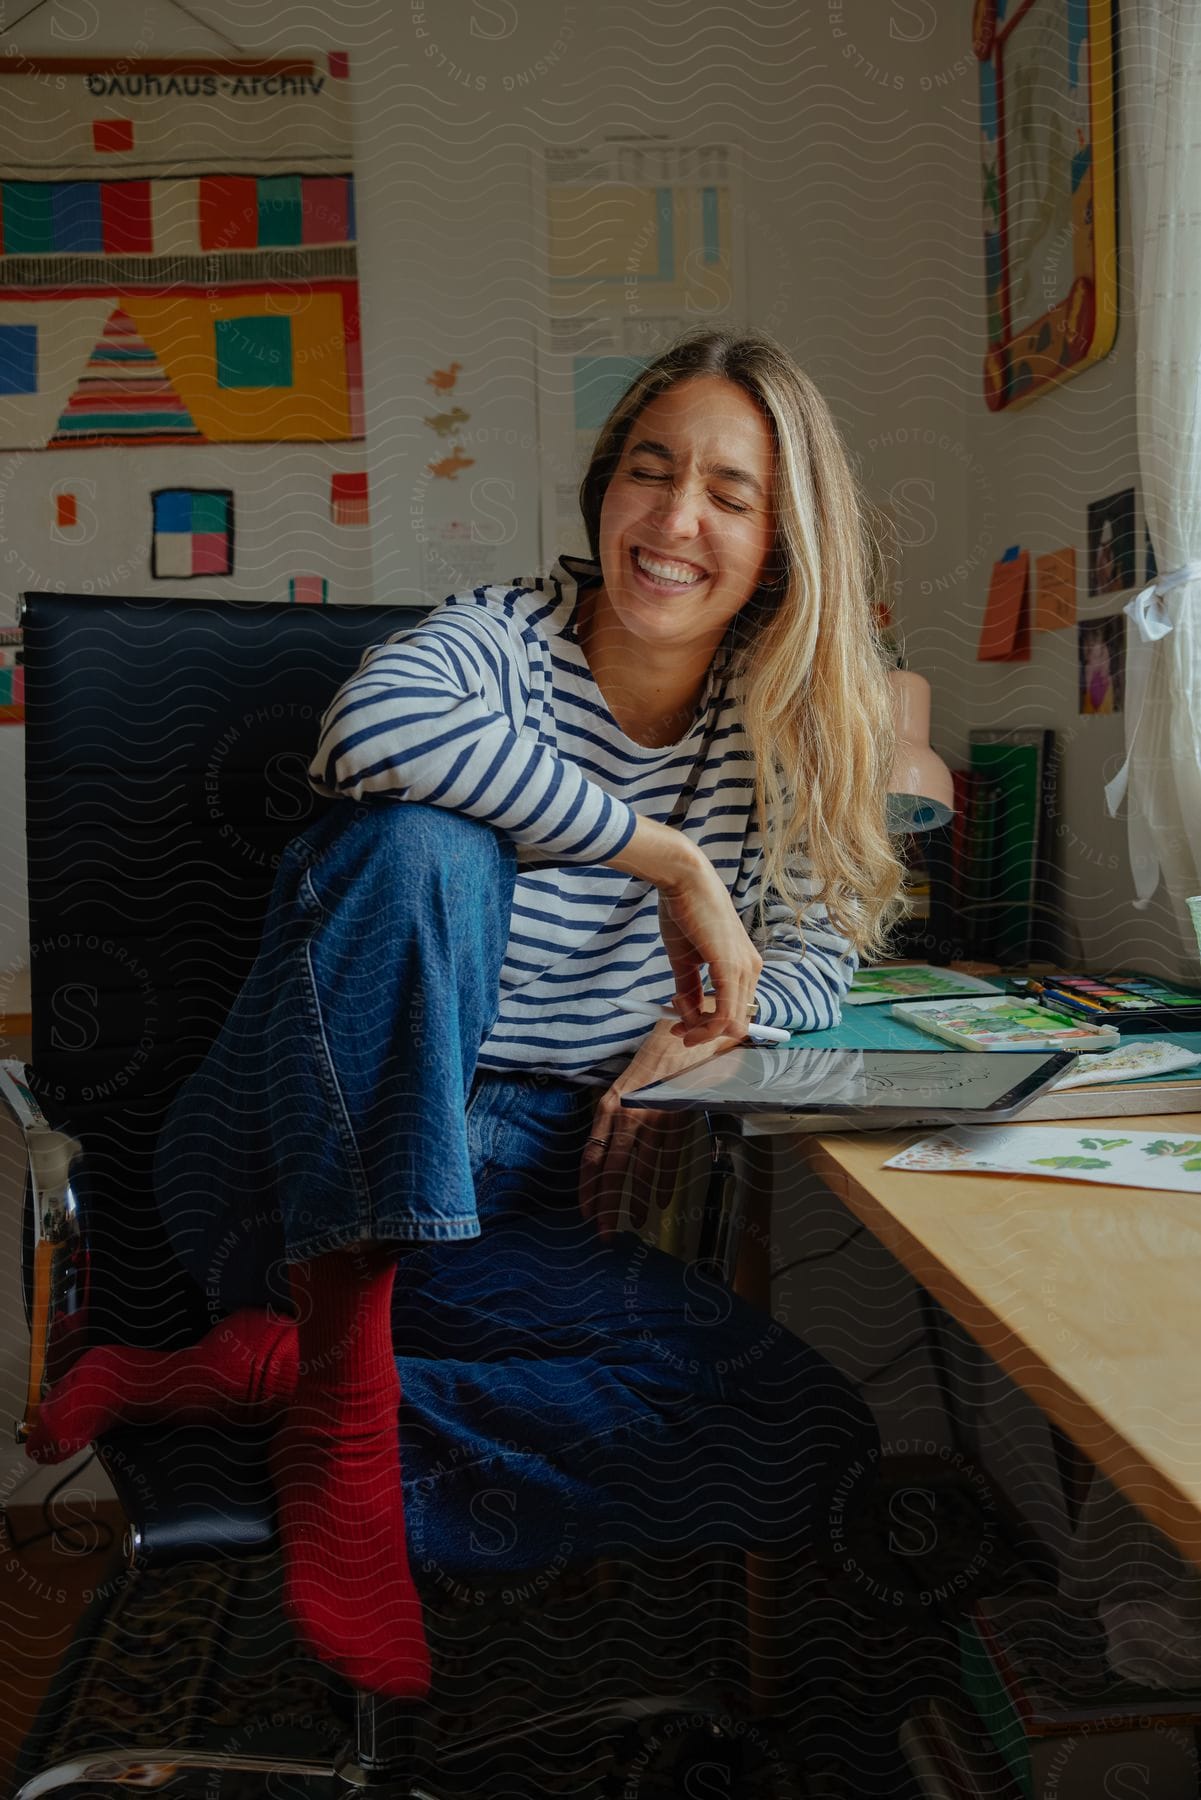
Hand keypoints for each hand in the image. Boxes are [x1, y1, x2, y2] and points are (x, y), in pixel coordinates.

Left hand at [578, 1012, 740, 1239]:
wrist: (686, 1037)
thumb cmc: (653, 1064)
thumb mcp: (625, 1090)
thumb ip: (615, 1121)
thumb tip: (604, 1156)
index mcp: (608, 1108)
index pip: (590, 1157)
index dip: (587, 1189)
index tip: (586, 1213)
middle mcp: (627, 1116)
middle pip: (612, 1171)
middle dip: (607, 1206)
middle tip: (605, 1234)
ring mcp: (653, 1119)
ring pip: (641, 1171)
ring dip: (638, 1202)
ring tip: (636, 1223)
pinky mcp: (678, 1120)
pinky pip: (668, 1160)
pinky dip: (664, 1184)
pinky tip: (661, 1203)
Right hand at [605, 817, 762, 1045]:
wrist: (684, 880)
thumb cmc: (685, 912)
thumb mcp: (684, 958)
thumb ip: (687, 988)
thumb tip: (685, 1014)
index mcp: (744, 964)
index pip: (736, 1010)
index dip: (709, 1025)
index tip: (680, 1025)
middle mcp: (752, 969)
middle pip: (734, 1023)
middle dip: (703, 1031)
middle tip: (675, 1029)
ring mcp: (745, 970)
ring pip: (730, 1024)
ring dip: (700, 1029)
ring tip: (674, 1012)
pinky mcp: (733, 969)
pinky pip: (724, 1015)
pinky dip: (703, 1025)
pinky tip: (681, 1014)